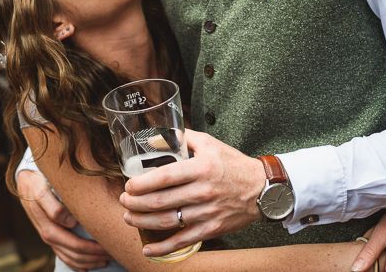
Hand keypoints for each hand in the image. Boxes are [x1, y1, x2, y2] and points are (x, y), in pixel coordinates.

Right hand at [17, 169, 109, 270]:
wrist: (25, 183)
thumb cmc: (37, 183)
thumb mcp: (41, 190)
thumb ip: (53, 206)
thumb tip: (71, 222)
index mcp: (48, 225)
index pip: (72, 243)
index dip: (90, 246)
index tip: (106, 242)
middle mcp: (48, 234)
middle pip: (73, 253)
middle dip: (93, 255)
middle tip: (111, 252)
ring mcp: (49, 238)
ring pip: (69, 257)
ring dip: (88, 261)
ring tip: (104, 259)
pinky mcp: (50, 237)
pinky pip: (63, 256)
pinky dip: (76, 264)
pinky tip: (87, 266)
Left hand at [119, 129, 263, 257]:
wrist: (262, 189)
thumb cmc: (232, 163)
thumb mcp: (209, 143)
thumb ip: (183, 138)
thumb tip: (158, 136)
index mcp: (200, 168)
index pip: (165, 177)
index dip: (143, 183)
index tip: (128, 185)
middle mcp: (202, 191)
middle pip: (161, 201)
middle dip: (136, 203)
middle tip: (123, 201)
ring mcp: (206, 213)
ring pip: (168, 222)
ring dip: (143, 222)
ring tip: (129, 218)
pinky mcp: (211, 229)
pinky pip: (183, 241)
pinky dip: (163, 248)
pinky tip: (148, 248)